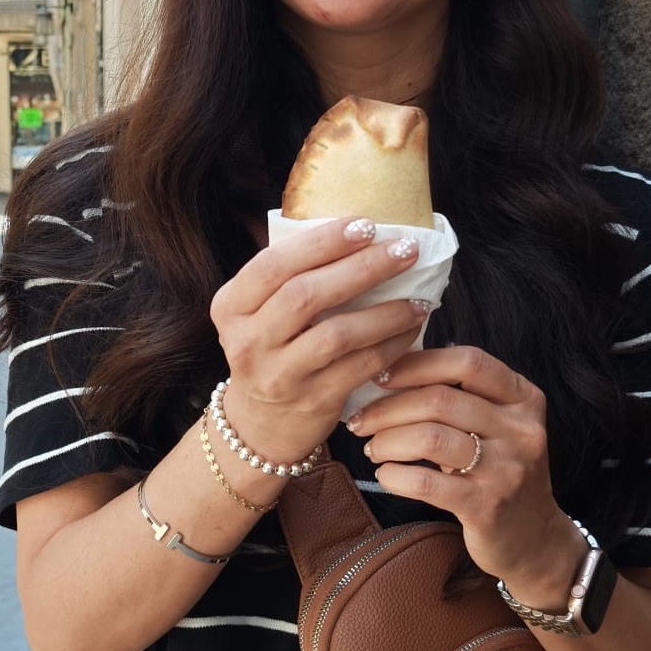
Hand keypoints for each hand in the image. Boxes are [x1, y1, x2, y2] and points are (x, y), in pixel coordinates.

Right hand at [209, 218, 426, 468]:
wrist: (261, 426)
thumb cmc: (272, 351)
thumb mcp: (259, 314)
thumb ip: (291, 277)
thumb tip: (360, 232)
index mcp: (231, 306)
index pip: (274, 265)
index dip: (322, 242)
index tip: (366, 225)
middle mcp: (247, 341)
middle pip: (306, 295)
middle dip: (362, 268)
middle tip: (405, 249)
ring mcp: (278, 375)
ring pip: (337, 334)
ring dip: (385, 312)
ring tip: (419, 297)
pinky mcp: (312, 401)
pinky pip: (359, 367)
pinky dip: (391, 345)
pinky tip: (411, 329)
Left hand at [345, 345, 585, 604]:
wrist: (535, 539)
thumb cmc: (500, 471)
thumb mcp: (498, 426)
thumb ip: (461, 397)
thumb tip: (391, 369)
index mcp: (524, 398)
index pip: (467, 362)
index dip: (417, 364)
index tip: (380, 376)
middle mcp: (521, 430)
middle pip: (440, 399)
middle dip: (388, 407)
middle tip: (360, 421)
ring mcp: (507, 469)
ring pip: (430, 437)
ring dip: (387, 440)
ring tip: (372, 448)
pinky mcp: (486, 506)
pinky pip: (426, 482)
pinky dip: (395, 475)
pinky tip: (385, 475)